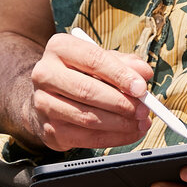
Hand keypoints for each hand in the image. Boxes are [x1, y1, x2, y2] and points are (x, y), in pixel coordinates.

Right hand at [27, 29, 156, 150]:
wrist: (49, 97)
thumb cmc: (81, 75)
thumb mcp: (102, 61)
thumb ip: (125, 63)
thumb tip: (143, 73)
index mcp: (59, 48)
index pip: (93, 59)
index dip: (120, 75)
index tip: (142, 88)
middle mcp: (44, 74)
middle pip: (87, 90)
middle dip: (121, 103)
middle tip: (144, 109)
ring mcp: (42, 104)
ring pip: (88, 117)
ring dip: (121, 124)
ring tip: (140, 122)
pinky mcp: (49, 130)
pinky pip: (87, 138)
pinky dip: (114, 138)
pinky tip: (129, 133)